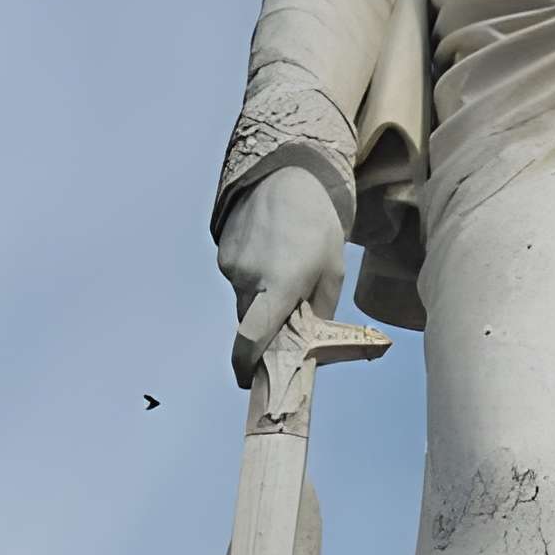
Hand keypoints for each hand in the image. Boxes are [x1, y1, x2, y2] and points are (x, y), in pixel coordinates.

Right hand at [216, 164, 345, 386]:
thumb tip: (306, 344)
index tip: (249, 380)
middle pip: (249, 324)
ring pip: (243, 301)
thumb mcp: (332, 272)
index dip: (248, 365)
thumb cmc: (318, 225)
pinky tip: (271, 254)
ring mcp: (231, 265)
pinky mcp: (222, 253)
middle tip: (288, 316)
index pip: (254, 339)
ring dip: (261, 300)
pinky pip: (237, 279)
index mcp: (279, 286)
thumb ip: (317, 313)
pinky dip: (252, 278)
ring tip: (284, 269)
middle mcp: (248, 278)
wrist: (288, 174)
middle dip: (265, 330)